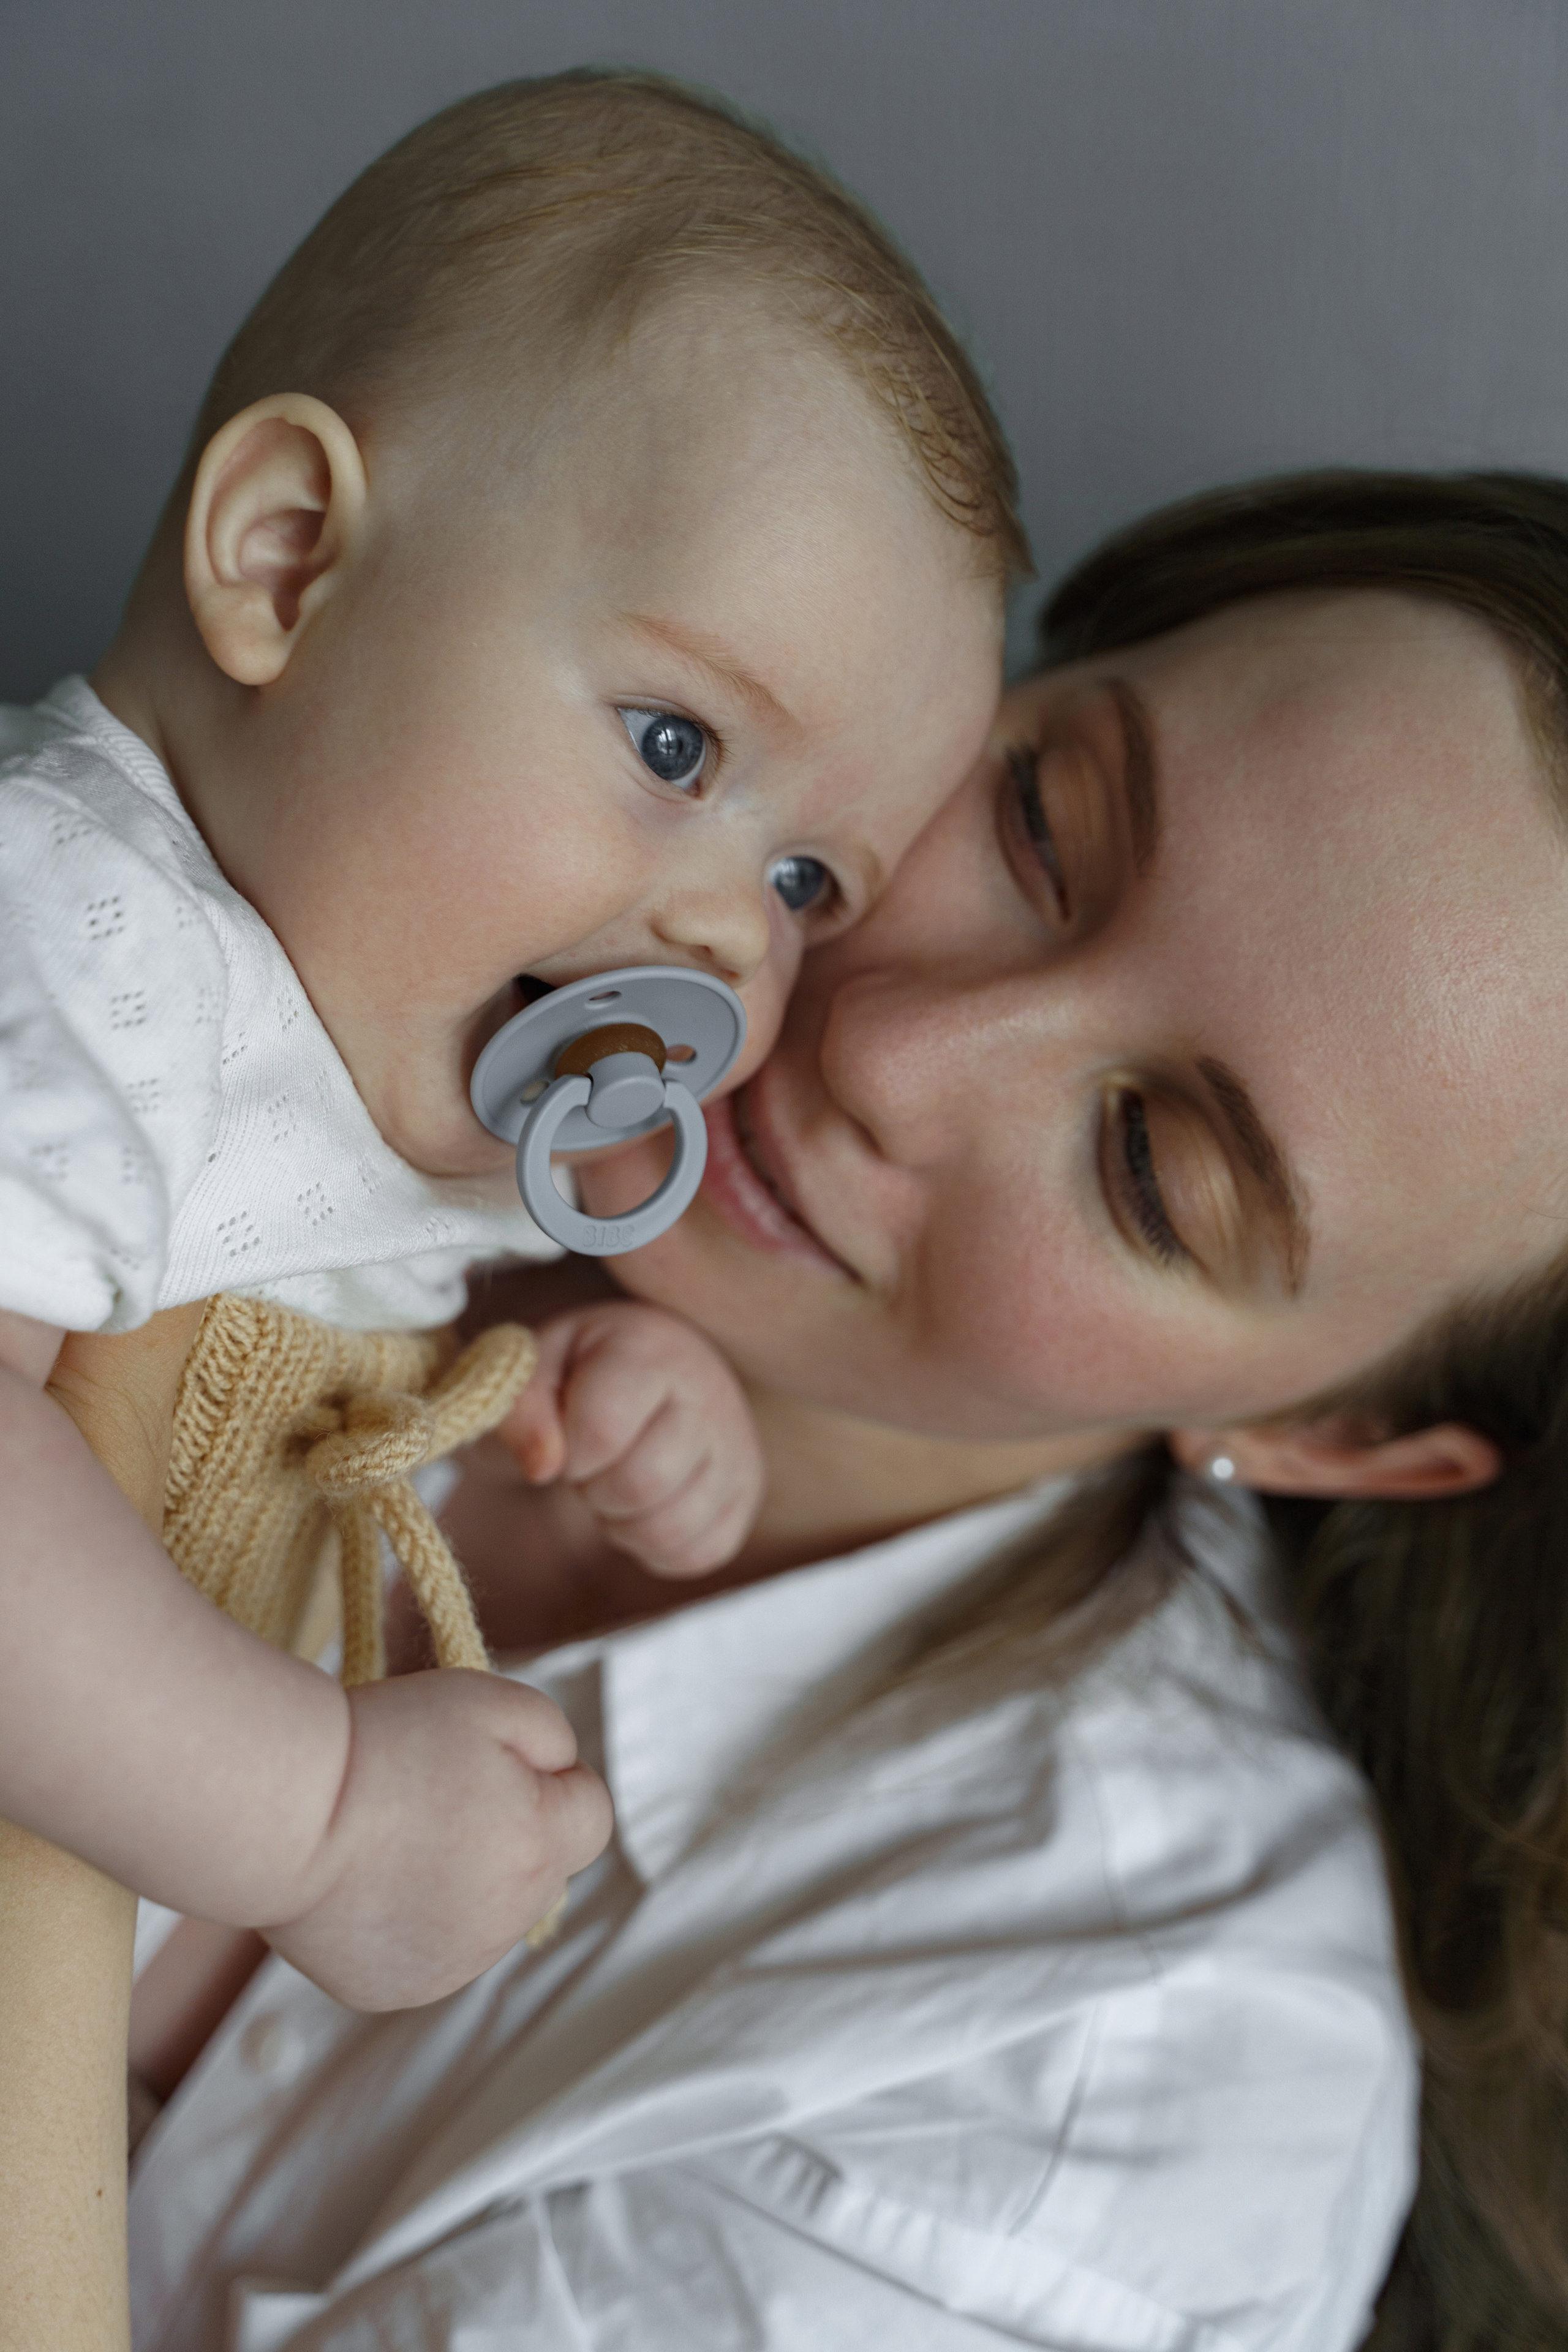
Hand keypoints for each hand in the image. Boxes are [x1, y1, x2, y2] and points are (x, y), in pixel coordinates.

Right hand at [263, 1669, 610, 2010]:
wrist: (279, 1813)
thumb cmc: (384, 1745)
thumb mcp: (489, 1703)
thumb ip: (552, 1735)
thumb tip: (563, 1772)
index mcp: (541, 1850)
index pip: (591, 1815)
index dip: (552, 1778)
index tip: (497, 1760)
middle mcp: (507, 1922)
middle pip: (542, 1868)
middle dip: (512, 1829)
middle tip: (439, 1791)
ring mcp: (450, 1966)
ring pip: (488, 1912)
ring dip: (465, 1877)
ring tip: (396, 1833)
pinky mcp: (395, 1990)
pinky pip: (431, 1949)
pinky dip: (413, 1917)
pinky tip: (371, 1879)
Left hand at [498, 1302, 764, 1577]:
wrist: (645, 1371)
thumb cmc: (577, 1374)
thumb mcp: (531, 1371)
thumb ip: (518, 1410)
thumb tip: (543, 1467)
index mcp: (649, 1348)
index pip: (603, 1429)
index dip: (568, 1452)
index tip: (567, 1439)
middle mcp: (709, 1390)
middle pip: (641, 1484)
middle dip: (594, 1489)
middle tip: (592, 1463)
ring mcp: (737, 1444)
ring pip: (669, 1529)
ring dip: (622, 1522)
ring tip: (616, 1481)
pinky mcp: (748, 1492)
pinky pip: (696, 1554)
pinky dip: (655, 1547)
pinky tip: (643, 1506)